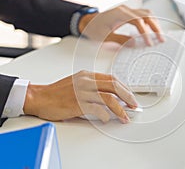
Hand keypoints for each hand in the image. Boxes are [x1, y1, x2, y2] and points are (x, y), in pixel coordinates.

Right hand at [23, 71, 137, 122]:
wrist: (40, 97)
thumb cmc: (58, 92)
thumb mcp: (78, 82)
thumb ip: (93, 86)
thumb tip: (110, 95)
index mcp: (88, 75)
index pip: (112, 79)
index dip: (124, 88)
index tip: (130, 96)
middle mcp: (86, 81)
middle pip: (114, 86)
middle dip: (128, 96)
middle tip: (134, 105)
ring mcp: (82, 92)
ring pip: (109, 98)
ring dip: (120, 109)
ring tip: (125, 116)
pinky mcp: (77, 103)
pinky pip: (97, 109)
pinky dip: (105, 115)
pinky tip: (107, 119)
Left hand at [78, 5, 164, 45]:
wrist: (87, 21)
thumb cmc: (94, 28)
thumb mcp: (105, 37)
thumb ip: (120, 40)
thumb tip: (134, 44)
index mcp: (119, 14)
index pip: (138, 21)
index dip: (145, 32)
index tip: (149, 43)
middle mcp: (125, 10)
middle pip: (146, 15)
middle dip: (155, 27)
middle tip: (161, 39)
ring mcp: (127, 10)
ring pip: (146, 14)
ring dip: (154, 24)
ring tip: (159, 36)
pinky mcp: (128, 14)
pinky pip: (143, 15)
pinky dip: (149, 22)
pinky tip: (151, 31)